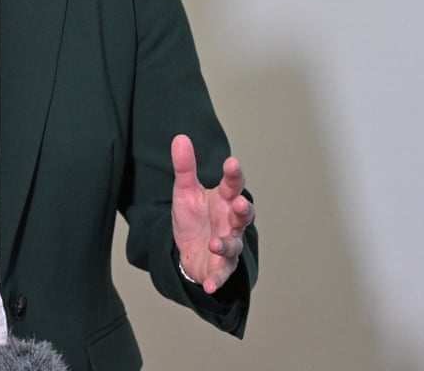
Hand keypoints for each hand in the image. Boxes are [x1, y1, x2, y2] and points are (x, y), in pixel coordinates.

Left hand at [171, 134, 254, 294]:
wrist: (187, 249)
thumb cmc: (193, 217)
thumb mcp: (184, 191)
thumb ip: (184, 167)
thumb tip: (180, 137)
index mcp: (224, 200)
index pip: (233, 185)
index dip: (234, 175)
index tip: (231, 163)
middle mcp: (230, 222)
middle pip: (243, 215)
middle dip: (243, 210)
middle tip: (240, 204)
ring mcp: (228, 245)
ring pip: (234, 245)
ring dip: (227, 244)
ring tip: (215, 242)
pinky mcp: (220, 267)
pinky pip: (221, 274)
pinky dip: (217, 280)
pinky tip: (209, 286)